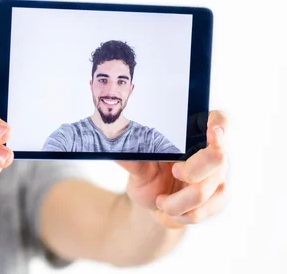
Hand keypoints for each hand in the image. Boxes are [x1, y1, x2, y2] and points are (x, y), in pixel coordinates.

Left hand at [117, 111, 228, 227]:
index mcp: (192, 134)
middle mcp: (211, 151)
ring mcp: (219, 175)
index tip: (212, 131)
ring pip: (204, 190)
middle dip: (192, 170)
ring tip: (160, 201)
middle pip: (218, 157)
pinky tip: (171, 210)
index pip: (219, 120)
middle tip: (174, 172)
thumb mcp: (137, 166)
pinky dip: (181, 214)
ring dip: (175, 202)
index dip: (220, 124)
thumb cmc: (148, 176)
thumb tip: (112, 146)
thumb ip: (131, 156)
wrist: (154, 204)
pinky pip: (203, 210)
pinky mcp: (219, 197)